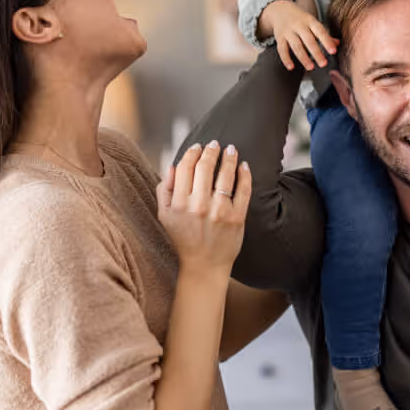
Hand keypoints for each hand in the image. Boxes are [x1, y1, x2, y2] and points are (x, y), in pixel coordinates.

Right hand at [157, 141, 251, 273]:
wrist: (204, 266)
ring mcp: (219, 212)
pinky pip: (243, 190)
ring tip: (231, 149)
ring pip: (225, 175)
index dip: (192, 152)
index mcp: (178, 205)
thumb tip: (172, 166)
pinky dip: (245, 174)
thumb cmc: (183, 238)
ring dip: (229, 157)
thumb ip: (164, 190)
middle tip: (215, 144)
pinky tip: (243, 165)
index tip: (197, 146)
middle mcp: (198, 207)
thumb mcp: (165, 216)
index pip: (185, 168)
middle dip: (211, 150)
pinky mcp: (237, 218)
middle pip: (205, 167)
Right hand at [260, 0, 337, 70]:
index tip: (333, 51)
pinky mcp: (279, 37)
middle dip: (316, 53)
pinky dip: (286, 59)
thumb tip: (337, 44)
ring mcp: (288, 31)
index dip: (327, 41)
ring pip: (296, 45)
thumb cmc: (300, 19)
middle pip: (309, 40)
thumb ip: (324, 34)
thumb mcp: (312, 22)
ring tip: (311, 67)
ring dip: (303, 58)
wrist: (280, 10)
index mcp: (310, 21)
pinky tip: (291, 67)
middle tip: (323, 64)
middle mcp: (299, 25)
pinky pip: (282, 49)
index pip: (320, 31)